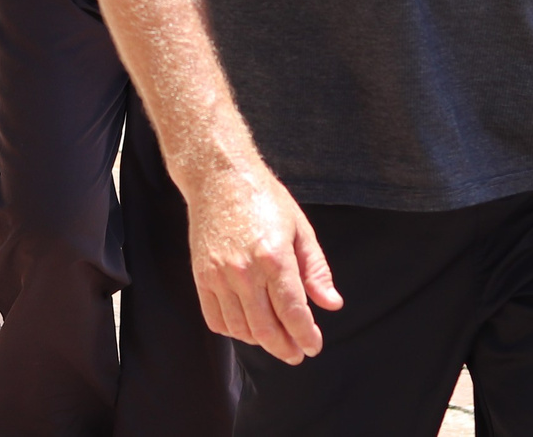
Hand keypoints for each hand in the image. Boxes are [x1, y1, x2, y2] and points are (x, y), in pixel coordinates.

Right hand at [182, 159, 341, 365]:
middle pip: (266, 329)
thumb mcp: (300, 229)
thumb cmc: (264, 199)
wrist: (219, 177)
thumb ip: (316, 270)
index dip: (306, 336)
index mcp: (275, 258)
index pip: (293, 313)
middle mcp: (245, 271)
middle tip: (296, 354)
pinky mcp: (201, 276)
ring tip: (274, 339)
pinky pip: (216, 319)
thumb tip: (331, 304)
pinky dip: (233, 331)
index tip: (313, 346)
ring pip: (241, 329)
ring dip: (260, 342)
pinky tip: (247, 326)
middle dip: (285, 348)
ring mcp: (219, 275)